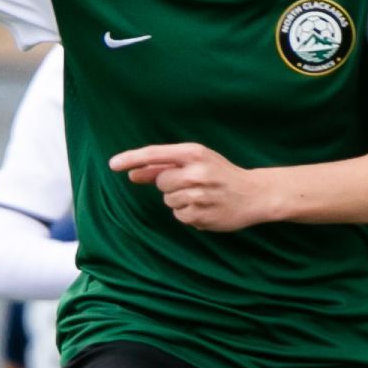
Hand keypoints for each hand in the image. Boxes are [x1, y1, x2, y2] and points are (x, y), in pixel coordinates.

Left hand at [110, 144, 268, 231]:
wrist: (254, 194)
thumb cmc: (220, 174)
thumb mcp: (196, 162)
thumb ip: (164, 166)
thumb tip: (132, 174)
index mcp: (194, 153)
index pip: (154, 154)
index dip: (131, 158)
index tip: (113, 164)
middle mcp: (196, 172)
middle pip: (160, 181)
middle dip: (170, 184)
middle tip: (193, 184)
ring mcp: (199, 195)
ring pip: (168, 200)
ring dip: (179, 200)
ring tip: (202, 196)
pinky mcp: (201, 215)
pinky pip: (179, 215)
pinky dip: (188, 213)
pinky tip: (205, 207)